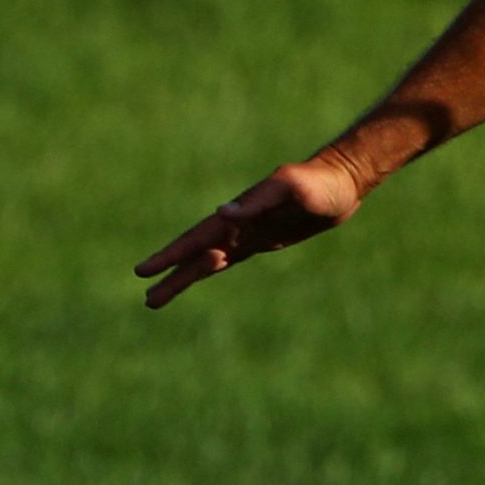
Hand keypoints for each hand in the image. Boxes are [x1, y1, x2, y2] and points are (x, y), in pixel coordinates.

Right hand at [135, 152, 369, 308]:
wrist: (342, 183)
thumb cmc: (317, 184)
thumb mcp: (291, 188)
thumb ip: (258, 201)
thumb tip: (222, 213)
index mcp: (238, 215)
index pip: (196, 239)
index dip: (171, 255)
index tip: (143, 271)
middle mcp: (237, 224)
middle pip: (196, 254)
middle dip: (172, 276)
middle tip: (148, 301)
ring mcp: (248, 232)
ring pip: (208, 260)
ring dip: (185, 277)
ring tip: (157, 299)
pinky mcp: (263, 239)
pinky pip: (230, 257)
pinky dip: (211, 267)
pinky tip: (200, 272)